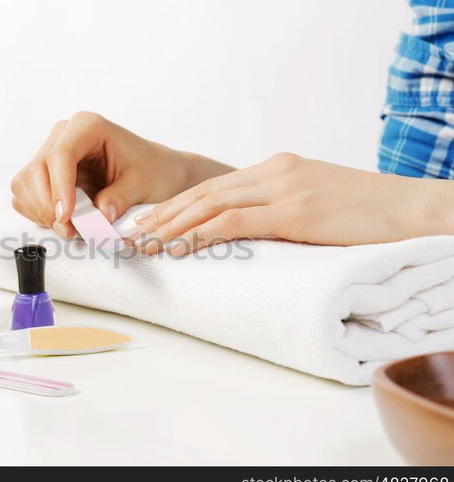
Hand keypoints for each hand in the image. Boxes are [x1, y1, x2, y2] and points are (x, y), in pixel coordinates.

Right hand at [10, 111, 231, 238]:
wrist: (157, 172)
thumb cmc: (152, 170)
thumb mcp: (142, 185)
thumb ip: (118, 199)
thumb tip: (98, 217)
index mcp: (88, 127)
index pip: (60, 155)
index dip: (59, 189)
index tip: (66, 217)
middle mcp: (65, 135)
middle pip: (36, 170)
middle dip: (48, 206)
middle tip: (70, 230)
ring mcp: (52, 153)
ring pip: (25, 183)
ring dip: (41, 211)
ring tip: (70, 228)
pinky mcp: (46, 173)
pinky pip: (27, 194)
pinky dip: (38, 213)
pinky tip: (62, 221)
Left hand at [127, 152, 453, 254]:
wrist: (412, 209)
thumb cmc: (366, 212)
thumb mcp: (316, 201)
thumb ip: (280, 207)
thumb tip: (250, 231)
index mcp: (277, 168)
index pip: (215, 186)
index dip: (179, 206)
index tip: (152, 223)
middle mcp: (274, 172)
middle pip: (204, 192)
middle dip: (164, 215)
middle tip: (134, 234)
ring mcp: (283, 188)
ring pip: (211, 205)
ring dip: (172, 226)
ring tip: (144, 244)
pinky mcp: (295, 210)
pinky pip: (234, 222)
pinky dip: (200, 235)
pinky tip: (179, 248)